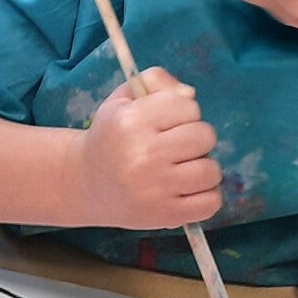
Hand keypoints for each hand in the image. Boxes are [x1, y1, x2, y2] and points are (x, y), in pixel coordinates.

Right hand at [77, 68, 219, 228]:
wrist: (86, 184)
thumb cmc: (111, 137)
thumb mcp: (123, 99)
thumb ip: (155, 81)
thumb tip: (190, 94)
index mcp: (132, 121)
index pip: (188, 105)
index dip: (182, 112)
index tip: (167, 123)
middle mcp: (144, 154)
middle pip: (204, 136)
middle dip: (195, 139)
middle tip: (175, 148)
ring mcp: (156, 188)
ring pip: (211, 170)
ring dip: (203, 168)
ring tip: (182, 169)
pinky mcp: (165, 215)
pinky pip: (210, 203)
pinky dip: (207, 196)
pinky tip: (188, 190)